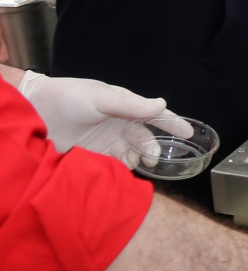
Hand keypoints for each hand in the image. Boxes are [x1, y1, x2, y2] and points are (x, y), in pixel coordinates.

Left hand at [18, 71, 192, 162]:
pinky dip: (120, 171)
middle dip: (153, 149)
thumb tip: (162, 105)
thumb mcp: (102, 97)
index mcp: (126, 107)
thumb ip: (132, 104)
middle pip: (145, 140)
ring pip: (131, 155)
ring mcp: (106, 143)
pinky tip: (121, 173)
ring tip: (136, 165)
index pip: (155, 116)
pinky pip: (113, 167)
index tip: (189, 132)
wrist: (35, 113)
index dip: (173, 123)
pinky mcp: (92, 158)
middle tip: (153, 158)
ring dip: (137, 161)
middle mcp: (119, 126)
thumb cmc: (69, 97)